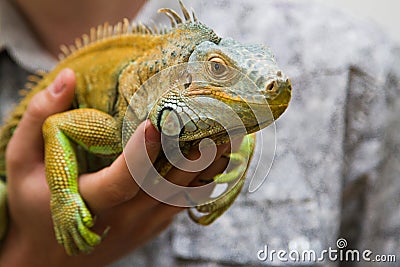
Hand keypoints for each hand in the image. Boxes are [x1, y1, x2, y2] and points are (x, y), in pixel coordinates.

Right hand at [0, 69, 229, 265]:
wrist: (51, 257)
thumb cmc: (35, 203)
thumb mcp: (22, 162)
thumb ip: (40, 119)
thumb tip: (68, 78)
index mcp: (89, 201)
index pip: (123, 180)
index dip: (141, 153)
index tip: (156, 122)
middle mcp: (123, 216)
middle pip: (167, 183)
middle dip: (194, 150)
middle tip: (217, 118)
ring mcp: (143, 225)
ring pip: (184, 193)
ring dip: (207, 163)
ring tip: (229, 132)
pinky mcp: (155, 227)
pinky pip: (185, 203)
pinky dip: (204, 180)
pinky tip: (219, 157)